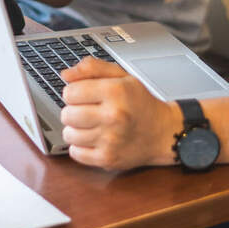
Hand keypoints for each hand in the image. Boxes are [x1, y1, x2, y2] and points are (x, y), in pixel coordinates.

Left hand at [60, 58, 178, 170]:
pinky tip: (93, 139)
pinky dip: (80, 147)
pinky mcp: (107, 159)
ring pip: (69, 134)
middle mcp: (113, 116)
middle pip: (67, 114)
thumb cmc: (140, 103)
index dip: (73, 92)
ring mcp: (110, 140)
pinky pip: (75, 153)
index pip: (70, 92)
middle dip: (73, 111)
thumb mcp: (121, 76)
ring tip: (90, 125)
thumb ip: (93, 68)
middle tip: (87, 111)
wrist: (162, 132)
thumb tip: (66, 75)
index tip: (83, 95)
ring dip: (75, 129)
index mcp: (115, 92)